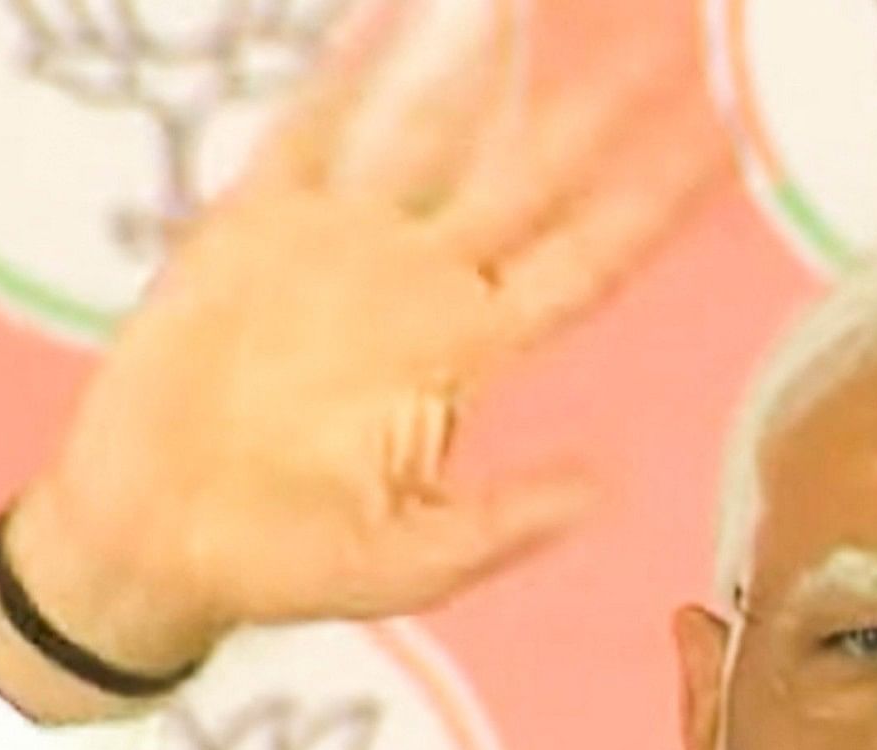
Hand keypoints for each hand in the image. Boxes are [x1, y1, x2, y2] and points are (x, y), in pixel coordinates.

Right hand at [4, 0, 718, 677]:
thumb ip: (502, 525)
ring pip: (427, 131)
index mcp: (466, 354)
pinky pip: (310, 131)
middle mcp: (419, 285)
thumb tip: (606, 490)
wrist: (154, 541)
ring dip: (471, 61)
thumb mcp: (406, 566)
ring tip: (514, 0)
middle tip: (662, 40)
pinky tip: (387, 17)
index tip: (723, 148)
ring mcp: (341, 247)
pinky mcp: (255, 229)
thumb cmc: (283, 563)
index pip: (585, 263)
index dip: (653, 205)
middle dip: (594, 112)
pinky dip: (346, 73)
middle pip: (529, 177)